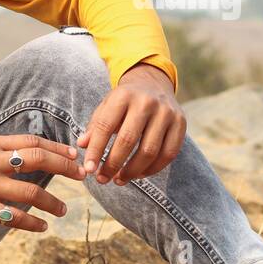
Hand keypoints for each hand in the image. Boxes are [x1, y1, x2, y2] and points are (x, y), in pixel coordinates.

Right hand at [0, 134, 85, 232]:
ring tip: (62, 210)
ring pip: (32, 193)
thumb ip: (0, 153)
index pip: (33, 141)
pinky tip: (42, 227)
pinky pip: (16, 217)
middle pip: (39, 160)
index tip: (74, 155)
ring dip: (53, 203)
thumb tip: (31, 155)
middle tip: (82, 176)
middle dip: (65, 167)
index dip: (57, 147)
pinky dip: (33, 223)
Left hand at [77, 63, 185, 185]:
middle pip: (128, 140)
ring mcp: (166, 113)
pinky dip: (153, 169)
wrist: (154, 83)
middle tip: (102, 179)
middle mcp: (146, 102)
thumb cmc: (125, 101)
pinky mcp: (181, 123)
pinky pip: (168, 154)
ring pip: (149, 151)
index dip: (96, 150)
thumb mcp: (107, 106)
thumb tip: (82, 146)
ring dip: (132, 171)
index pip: (105, 126)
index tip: (88, 169)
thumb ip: (95, 126)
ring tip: (119, 180)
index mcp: (123, 95)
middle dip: (113, 164)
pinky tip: (139, 174)